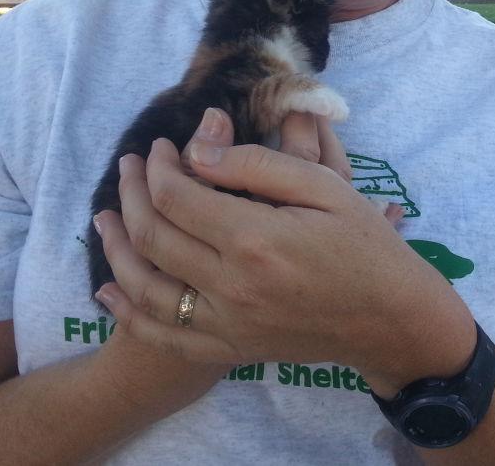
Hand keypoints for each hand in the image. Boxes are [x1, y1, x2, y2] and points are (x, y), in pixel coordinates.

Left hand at [94, 108, 472, 395]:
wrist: (390, 319)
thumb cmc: (365, 245)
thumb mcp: (324, 187)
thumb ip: (257, 165)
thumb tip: (198, 148)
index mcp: (254, 239)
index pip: (177, 195)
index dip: (159, 165)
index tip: (159, 146)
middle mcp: (231, 286)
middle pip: (153, 235)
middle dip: (132, 193)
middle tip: (130, 166)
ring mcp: (226, 324)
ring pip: (144, 286)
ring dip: (117, 247)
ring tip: (104, 216)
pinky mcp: (229, 347)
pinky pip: (162, 335)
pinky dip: (128, 312)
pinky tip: (109, 289)